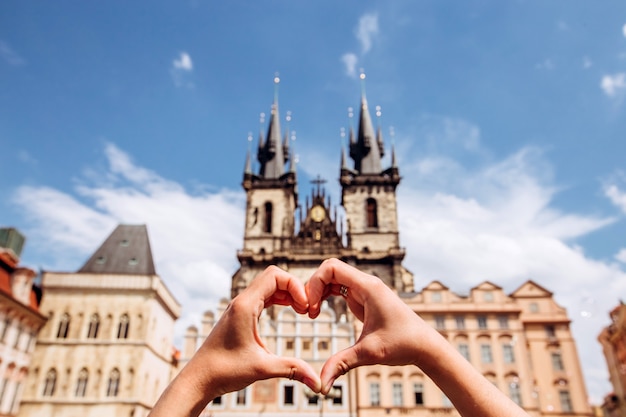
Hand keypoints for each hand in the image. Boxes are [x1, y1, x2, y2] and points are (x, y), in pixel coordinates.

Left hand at [150, 265, 320, 416]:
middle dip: (294, 288)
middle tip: (307, 309)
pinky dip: (279, 299)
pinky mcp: (239, 315)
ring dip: (287, 293)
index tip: (305, 308)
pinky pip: (263, 296)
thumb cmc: (224, 372)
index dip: (295, 286)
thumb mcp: (262, 369)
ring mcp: (239, 307)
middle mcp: (241, 301)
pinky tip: (289, 310)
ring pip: (268, 285)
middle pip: (273, 276)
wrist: (199, 379)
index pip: (274, 275)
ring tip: (302, 310)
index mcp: (245, 306)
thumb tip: (319, 384)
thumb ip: (292, 370)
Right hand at [306, 258, 429, 393]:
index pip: (332, 268)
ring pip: (333, 278)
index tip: (311, 307)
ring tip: (312, 313)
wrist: (424, 346)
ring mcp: (365, 290)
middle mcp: (366, 284)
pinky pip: (339, 288)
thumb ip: (342, 364)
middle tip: (308, 311)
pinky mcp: (364, 299)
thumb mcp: (369, 353)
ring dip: (318, 291)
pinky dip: (326, 296)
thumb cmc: (403, 344)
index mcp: (368, 287)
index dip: (315, 283)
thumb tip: (321, 386)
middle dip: (313, 287)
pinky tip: (319, 312)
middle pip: (329, 270)